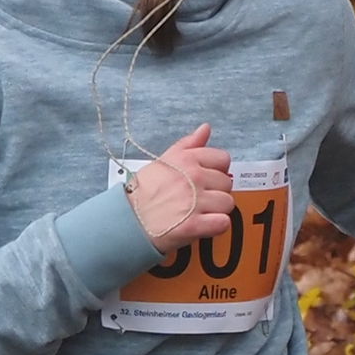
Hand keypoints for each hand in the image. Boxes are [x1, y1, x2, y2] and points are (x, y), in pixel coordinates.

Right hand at [125, 122, 234, 245]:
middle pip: (226, 183)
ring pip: (227, 203)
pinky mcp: (194, 225)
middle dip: (216, 192)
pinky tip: (203, 224)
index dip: (216, 171)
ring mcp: (195, 201)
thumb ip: (189, 144)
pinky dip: (216, 226)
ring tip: (198, 212)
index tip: (206, 179)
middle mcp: (193, 177)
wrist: (127, 218)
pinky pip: (223, 223)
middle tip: (198, 199)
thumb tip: (206, 128)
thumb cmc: (144, 191)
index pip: (222, 159)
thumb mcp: (164, 160)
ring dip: (217, 210)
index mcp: (187, 159)